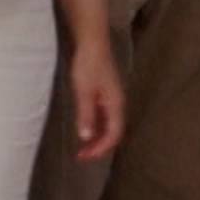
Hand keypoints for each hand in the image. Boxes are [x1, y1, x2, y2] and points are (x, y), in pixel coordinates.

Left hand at [65, 35, 126, 162]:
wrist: (92, 43)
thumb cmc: (89, 65)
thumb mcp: (84, 92)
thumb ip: (86, 115)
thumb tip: (86, 137)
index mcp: (115, 105)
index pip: (113, 135)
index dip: (100, 148)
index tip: (85, 156)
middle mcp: (117, 104)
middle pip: (113, 133)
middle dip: (99, 147)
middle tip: (82, 156)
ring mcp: (112, 99)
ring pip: (108, 126)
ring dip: (97, 138)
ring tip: (83, 147)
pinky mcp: (105, 94)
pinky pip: (104, 117)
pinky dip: (96, 127)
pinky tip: (86, 129)